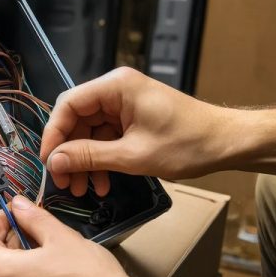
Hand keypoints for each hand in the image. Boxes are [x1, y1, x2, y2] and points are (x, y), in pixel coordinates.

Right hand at [40, 66, 237, 195]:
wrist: (227, 144)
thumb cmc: (189, 143)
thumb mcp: (133, 155)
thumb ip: (90, 156)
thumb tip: (55, 161)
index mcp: (116, 87)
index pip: (68, 104)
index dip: (53, 134)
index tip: (48, 161)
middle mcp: (117, 90)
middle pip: (77, 120)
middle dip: (70, 153)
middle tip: (64, 182)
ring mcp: (125, 105)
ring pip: (90, 133)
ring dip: (85, 161)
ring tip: (84, 189)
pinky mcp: (132, 119)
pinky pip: (106, 138)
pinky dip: (102, 160)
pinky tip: (103, 183)